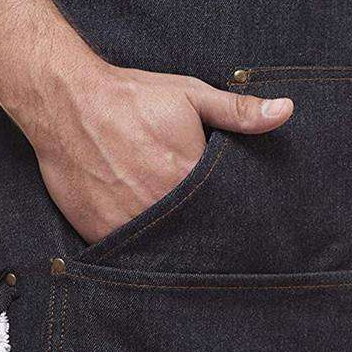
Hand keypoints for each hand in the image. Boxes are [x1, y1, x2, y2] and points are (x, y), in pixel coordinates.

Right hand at [18, 58, 292, 243]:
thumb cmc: (131, 98)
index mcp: (190, 177)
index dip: (230, 217)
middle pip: (195, 236)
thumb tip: (285, 111)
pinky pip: (128, 254)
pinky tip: (142, 233)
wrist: (66, 103)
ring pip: (162, 249)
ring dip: (170, 245)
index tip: (236, 220)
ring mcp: (129, 225)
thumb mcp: (190, 96)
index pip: (224, 212)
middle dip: (202, 234)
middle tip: (203, 228)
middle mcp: (161, 208)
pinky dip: (137, 248)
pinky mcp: (101, 234)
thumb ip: (238, 112)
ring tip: (173, 232)